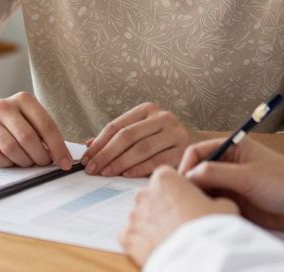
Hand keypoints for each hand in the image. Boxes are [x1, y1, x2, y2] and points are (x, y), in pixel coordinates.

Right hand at [0, 92, 72, 169]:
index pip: (46, 125)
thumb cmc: (8, 119)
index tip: (64, 163)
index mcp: (23, 100)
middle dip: (40, 156)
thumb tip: (61, 156)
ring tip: (27, 162)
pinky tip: (10, 161)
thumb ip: (42, 131)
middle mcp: (3, 107)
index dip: (58, 147)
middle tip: (43, 163)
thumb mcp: (26, 116)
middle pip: (28, 138)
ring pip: (11, 148)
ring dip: (24, 161)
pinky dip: (6, 163)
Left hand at [81, 102, 195, 177]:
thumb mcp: (140, 130)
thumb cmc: (162, 138)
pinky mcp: (184, 150)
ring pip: (141, 149)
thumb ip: (117, 136)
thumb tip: (88, 145)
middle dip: (106, 154)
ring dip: (119, 163)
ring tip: (105, 173)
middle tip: (92, 169)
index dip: (98, 143)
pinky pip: (156, 162)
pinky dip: (139, 169)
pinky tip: (125, 175)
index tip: (86, 158)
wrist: (197, 143)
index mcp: (148, 109)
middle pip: (127, 136)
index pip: (116, 126)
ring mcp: (175, 133)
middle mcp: (163, 117)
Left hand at [120, 166, 237, 266]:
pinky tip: (157, 246)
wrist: (197, 259)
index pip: (166, 176)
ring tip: (171, 238)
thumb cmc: (211, 229)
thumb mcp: (224, 205)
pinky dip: (140, 241)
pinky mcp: (127, 238)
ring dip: (152, 224)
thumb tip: (212, 203)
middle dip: (163, 206)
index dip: (177, 189)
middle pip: (152, 195)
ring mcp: (133, 216)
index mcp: (165, 178)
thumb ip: (211, 198)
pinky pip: (131, 235)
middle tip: (180, 222)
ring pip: (141, 216)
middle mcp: (144, 193)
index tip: (186, 201)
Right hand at [178, 135, 283, 232]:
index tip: (182, 182)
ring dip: (200, 198)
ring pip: (204, 189)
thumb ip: (215, 173)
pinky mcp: (236, 201)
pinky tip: (213, 214)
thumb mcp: (248, 176)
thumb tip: (188, 176)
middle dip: (190, 184)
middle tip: (188, 199)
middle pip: (197, 171)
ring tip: (201, 208)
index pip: (197, 152)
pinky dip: (210, 208)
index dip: (186, 165)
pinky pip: (214, 203)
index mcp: (232, 147)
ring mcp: (231, 183)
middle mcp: (228, 164)